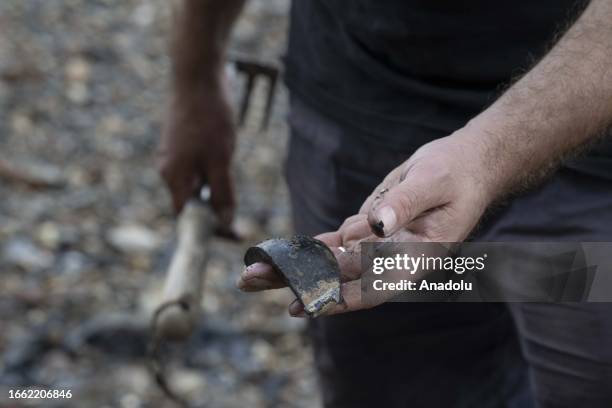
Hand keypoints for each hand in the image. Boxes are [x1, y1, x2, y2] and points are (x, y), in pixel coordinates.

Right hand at [157, 85, 235, 221]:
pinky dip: (210, 173)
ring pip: (194, 185)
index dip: (209, 230)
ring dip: (213, 191)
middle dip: (212, 212)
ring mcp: (172, 155)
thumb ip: (222, 192)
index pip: (187, 218)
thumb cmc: (208, 118)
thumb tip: (224, 222)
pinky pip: (195, 168)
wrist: (197, 77)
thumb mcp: (221, 160)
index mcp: (175, 178)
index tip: (233, 234)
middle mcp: (168, 170)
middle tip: (237, 218)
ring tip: (231, 185)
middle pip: (190, 203)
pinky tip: (224, 160)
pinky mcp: (179, 143)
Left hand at [238, 131, 496, 315]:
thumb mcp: (434, 183)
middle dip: (294, 281)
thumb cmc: (457, 173)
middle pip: (338, 278)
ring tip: (251, 272)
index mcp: (414, 259)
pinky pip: (332, 242)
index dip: (338, 299)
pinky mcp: (367, 229)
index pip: (372, 288)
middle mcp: (391, 260)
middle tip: (249, 281)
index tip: (304, 305)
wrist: (464, 164)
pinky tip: (279, 256)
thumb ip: (404, 204)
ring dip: (291, 266)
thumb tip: (374, 226)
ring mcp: (377, 246)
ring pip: (328, 262)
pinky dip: (307, 248)